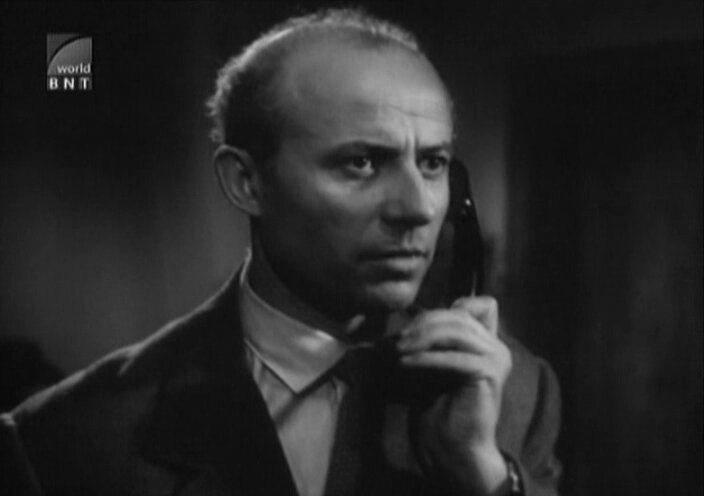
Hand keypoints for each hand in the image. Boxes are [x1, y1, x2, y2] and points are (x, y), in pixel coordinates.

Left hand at [395, 296, 512, 495]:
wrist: (451, 447)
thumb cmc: (438, 405)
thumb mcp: (434, 361)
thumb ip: (436, 337)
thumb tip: (409, 312)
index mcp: (488, 342)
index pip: (479, 304)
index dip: (446, 310)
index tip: (415, 327)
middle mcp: (498, 347)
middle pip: (459, 316)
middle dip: (423, 324)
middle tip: (396, 340)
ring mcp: (497, 359)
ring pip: (456, 331)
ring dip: (421, 338)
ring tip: (397, 350)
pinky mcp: (490, 374)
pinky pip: (453, 357)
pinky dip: (426, 359)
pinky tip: (405, 364)